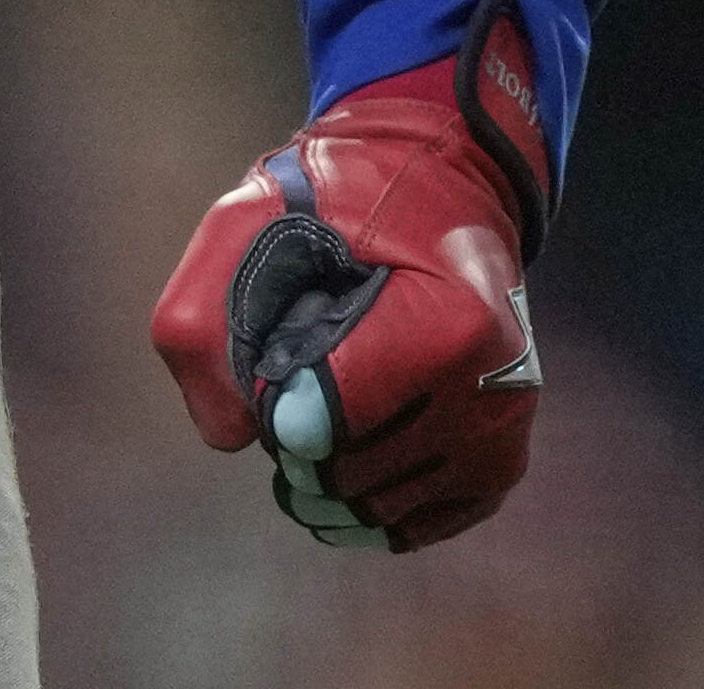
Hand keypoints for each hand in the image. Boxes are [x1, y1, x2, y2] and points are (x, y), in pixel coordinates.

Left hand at [146, 0, 553, 550]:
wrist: (441, 178)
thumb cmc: (340, 196)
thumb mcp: (245, 223)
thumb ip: (202, 327)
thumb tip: (237, 436)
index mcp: (447, 328)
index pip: (315, 425)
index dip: (273, 392)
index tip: (288, 342)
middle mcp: (491, 395)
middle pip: (340, 473)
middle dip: (296, 432)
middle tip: (308, 361)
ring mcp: (501, 436)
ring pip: (371, 509)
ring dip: (325, 470)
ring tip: (328, 397)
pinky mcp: (499, 466)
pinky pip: (411, 525)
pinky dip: (364, 500)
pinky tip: (348, 449)